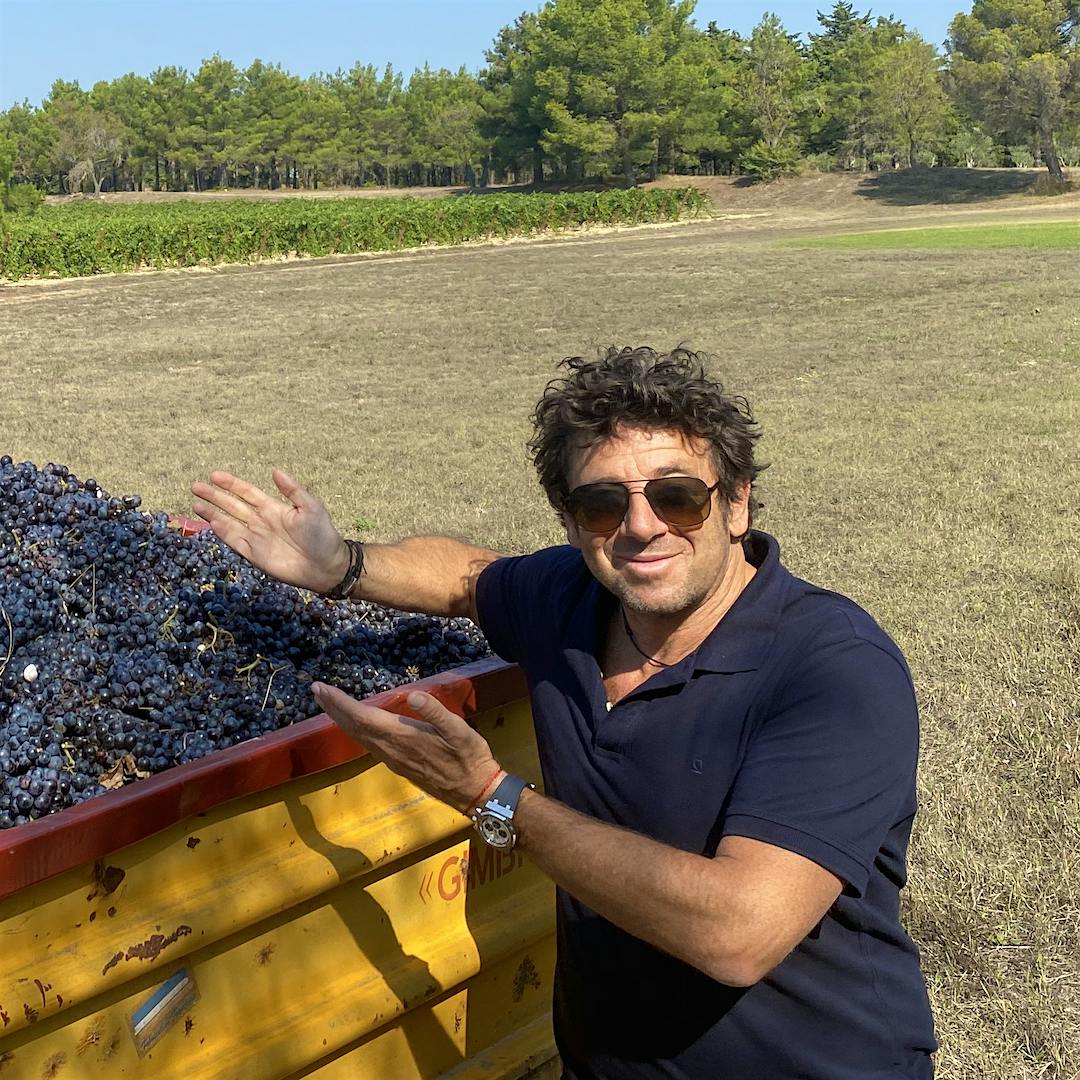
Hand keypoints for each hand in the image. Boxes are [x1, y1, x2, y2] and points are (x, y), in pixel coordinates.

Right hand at [190, 469, 349, 592]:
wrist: (325, 566)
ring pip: (229, 522)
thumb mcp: (311, 507)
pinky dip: (223, 533)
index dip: (231, 484)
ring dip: (213, 514)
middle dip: (214, 496)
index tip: (214, 475)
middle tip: (196, 486)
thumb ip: (293, 490)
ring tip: (195, 504)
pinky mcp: (255, 555)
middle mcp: (261, 521)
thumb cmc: (322, 535)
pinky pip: (235, 541)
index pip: (247, 492)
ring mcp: (256, 538)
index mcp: (273, 508)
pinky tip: (212, 523)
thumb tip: (275, 471)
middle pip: (233, 505)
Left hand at [312, 683, 500, 815]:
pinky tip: (355, 723)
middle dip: (333, 708)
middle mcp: (391, 750)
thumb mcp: (459, 731)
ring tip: (329, 703)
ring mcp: (392, 759)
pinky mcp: (397, 763)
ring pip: (359, 737)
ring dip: (341, 719)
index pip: (363, 718)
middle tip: (316, 690)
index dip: (340, 703)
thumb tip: (414, 695)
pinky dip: (355, 729)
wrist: (474, 791)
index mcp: (403, 738)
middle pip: (354, 727)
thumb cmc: (470, 758)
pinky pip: (368, 743)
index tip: (322, 688)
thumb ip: (436, 713)